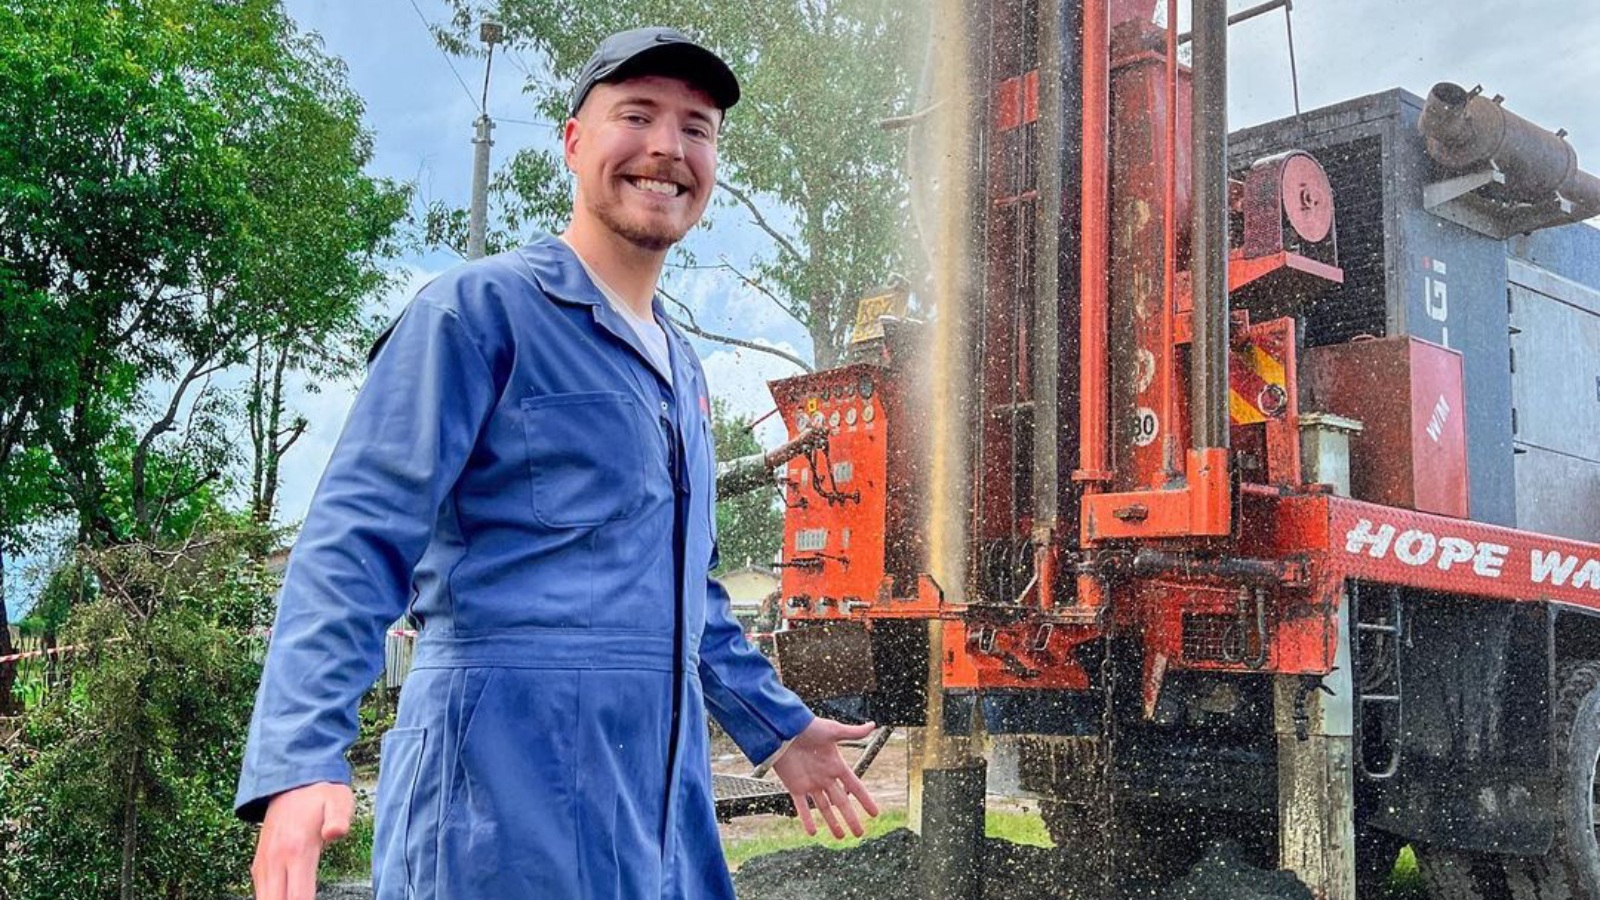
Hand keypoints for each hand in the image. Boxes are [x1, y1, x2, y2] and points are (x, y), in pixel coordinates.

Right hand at [251, 782, 353, 899]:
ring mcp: (264, 864)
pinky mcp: (259, 865)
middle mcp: (275, 860)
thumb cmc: (319, 795)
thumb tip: (336, 833)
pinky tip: (288, 897)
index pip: (298, 897)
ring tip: (300, 898)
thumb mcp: (338, 800)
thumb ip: (339, 818)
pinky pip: (261, 893)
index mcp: (296, 849)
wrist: (289, 783)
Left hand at [770, 718, 881, 838]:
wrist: (783, 730)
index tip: (874, 813)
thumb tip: (873, 725)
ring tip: (841, 837)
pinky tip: (812, 833)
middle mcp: (825, 777)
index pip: (855, 786)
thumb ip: (852, 732)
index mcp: (836, 765)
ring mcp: (810, 784)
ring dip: (832, 822)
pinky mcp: (795, 787)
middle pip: (841, 802)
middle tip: (859, 834)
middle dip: (851, 818)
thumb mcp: (832, 730)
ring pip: (824, 808)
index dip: (865, 800)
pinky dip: (806, 819)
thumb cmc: (808, 726)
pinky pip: (802, 807)